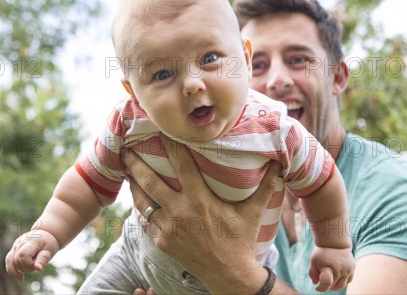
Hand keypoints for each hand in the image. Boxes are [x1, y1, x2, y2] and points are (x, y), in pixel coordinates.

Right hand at [5, 229, 58, 282]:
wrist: (44, 235)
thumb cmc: (48, 243)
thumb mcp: (49, 251)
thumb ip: (43, 260)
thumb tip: (38, 269)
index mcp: (30, 241)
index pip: (22, 255)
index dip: (28, 264)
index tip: (37, 266)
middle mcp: (20, 243)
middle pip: (17, 260)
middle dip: (26, 267)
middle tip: (37, 264)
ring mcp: (15, 246)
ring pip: (10, 261)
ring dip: (18, 270)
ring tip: (23, 277)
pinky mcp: (13, 250)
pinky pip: (9, 261)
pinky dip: (13, 270)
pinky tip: (20, 278)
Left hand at [125, 134, 281, 293]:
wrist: (229, 275)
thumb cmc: (241, 240)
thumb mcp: (253, 213)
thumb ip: (266, 186)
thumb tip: (280, 164)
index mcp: (200, 200)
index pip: (181, 165)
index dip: (170, 145)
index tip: (160, 130)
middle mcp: (180, 212)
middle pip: (151, 181)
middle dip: (136, 163)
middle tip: (126, 148)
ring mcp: (169, 228)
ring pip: (143, 201)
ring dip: (133, 184)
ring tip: (126, 169)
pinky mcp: (162, 242)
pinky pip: (147, 221)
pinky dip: (141, 208)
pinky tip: (137, 198)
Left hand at [308, 246, 354, 291]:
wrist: (335, 241)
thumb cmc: (322, 252)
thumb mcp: (313, 261)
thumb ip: (312, 273)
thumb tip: (316, 283)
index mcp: (328, 267)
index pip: (326, 283)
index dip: (320, 288)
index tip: (317, 287)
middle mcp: (339, 270)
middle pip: (332, 286)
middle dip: (326, 284)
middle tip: (322, 277)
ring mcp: (347, 270)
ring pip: (341, 285)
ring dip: (335, 285)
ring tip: (330, 278)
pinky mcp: (352, 268)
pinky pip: (348, 280)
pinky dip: (343, 281)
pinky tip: (337, 276)